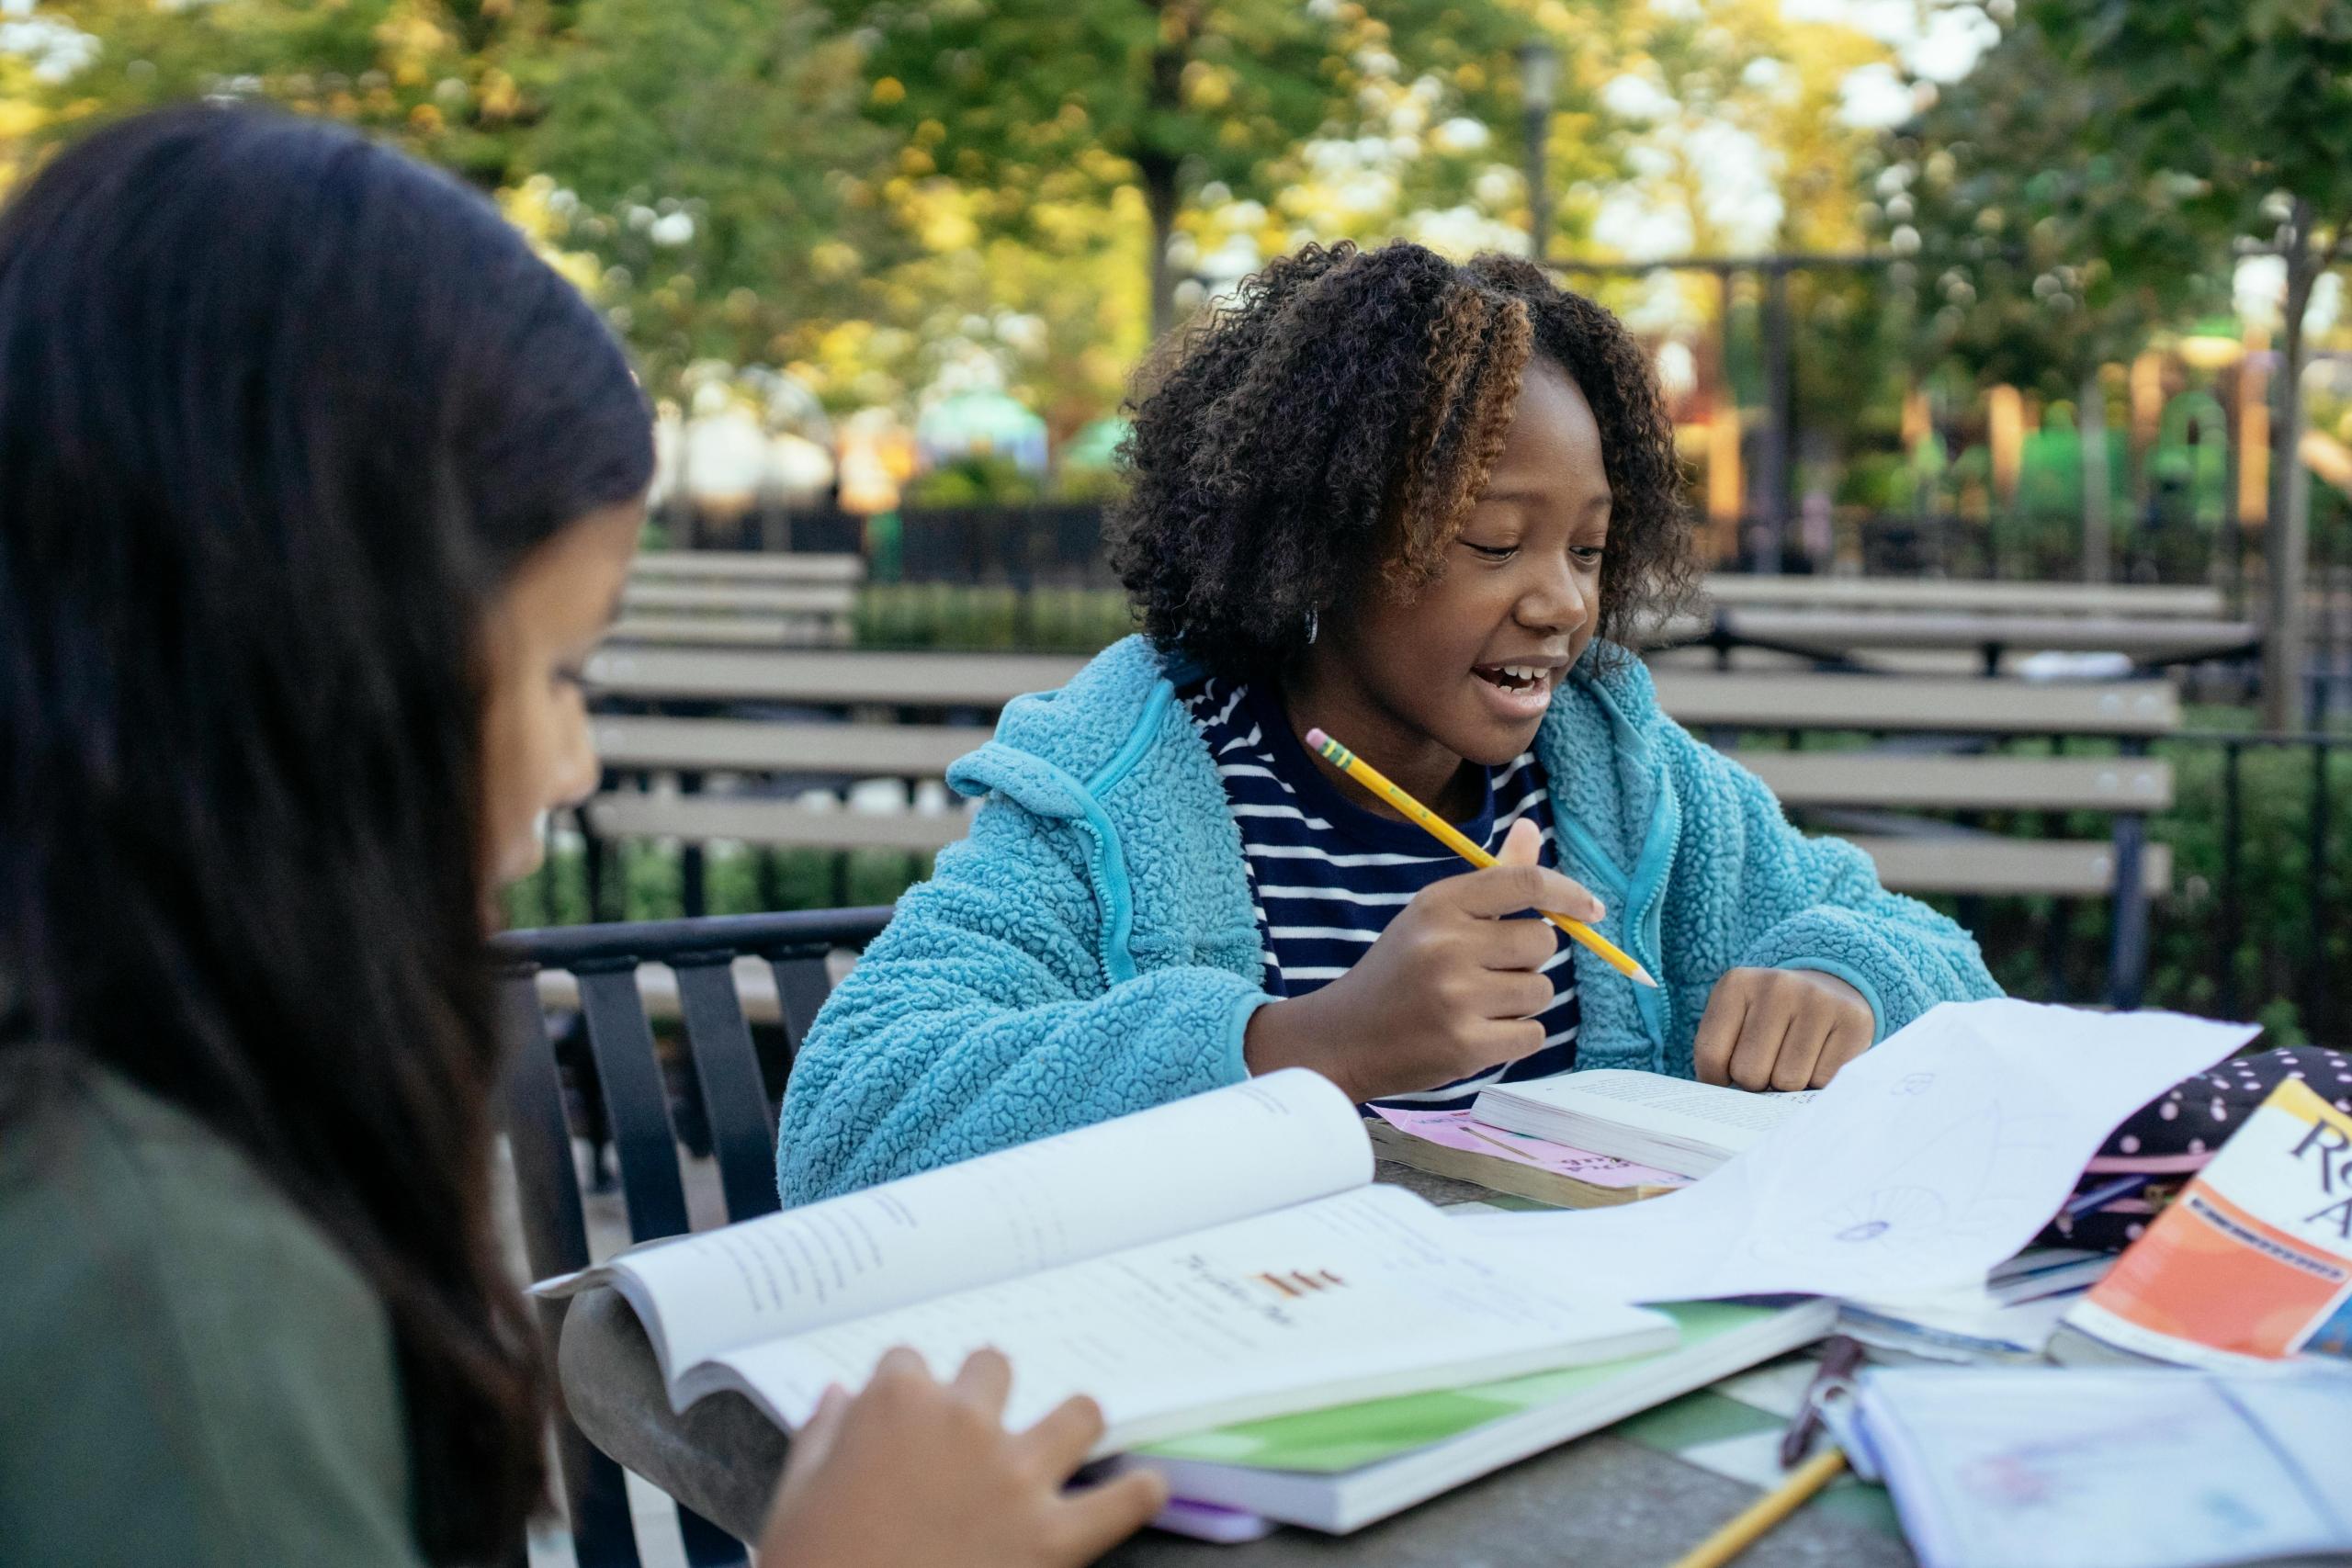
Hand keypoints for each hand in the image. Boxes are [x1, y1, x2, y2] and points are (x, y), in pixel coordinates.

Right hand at [759, 1347, 1167, 1567]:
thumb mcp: (793, 1497)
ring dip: (1069, 1426)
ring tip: (1061, 1447)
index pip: (908, 1361)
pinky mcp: (1053, 1537)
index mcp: (894, 1405)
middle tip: (975, 1432)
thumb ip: (821, 1435)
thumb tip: (840, 1395)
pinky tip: (1142, 1490)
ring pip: (1078, 1412)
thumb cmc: (811, 1566)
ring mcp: (1016, 1476)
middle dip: (983, 1392)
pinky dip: (1138, 1493)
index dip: (905, 1392)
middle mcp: (963, 1423)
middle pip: (994, 1366)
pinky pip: (1124, 1500)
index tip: (903, 1421)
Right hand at [1243, 818, 1602, 1102]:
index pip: (1525, 883)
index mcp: (1439, 904)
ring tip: (1475, 1005)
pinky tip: (1477, 1033)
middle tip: (1487, 972)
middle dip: (1527, 960)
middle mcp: (1448, 946)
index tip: (1590, 910)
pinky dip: (1516, 1037)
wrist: (1342, 1038)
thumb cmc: (1397, 971)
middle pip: (1542, 941)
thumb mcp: (1433, 916)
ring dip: (1520, 1001)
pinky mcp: (1466, 1047)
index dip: (1568, 893)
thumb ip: (1491, 880)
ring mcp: (1457, 998)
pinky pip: (1533, 1034)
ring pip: (1540, 991)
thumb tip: (1532, 828)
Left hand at [1694, 968, 1872, 1090]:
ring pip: (1788, 1081)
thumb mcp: (1735, 1023)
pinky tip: (1821, 1059)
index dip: (1718, 1077)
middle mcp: (1777, 985)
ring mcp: (1818, 1000)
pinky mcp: (1852, 1021)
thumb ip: (1718, 1057)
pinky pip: (1823, 1081)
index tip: (1728, 1072)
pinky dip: (1819, 1082)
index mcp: (1737, 984)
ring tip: (1795, 1060)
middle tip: (1769, 1065)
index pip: (1711, 1055)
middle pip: (1749, 1072)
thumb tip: (1722, 1105)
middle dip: (1756, 1082)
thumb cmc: (1771, 1021)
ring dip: (1788, 1085)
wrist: (1831, 992)